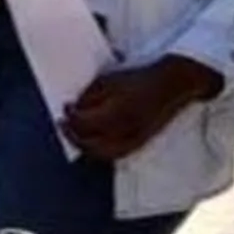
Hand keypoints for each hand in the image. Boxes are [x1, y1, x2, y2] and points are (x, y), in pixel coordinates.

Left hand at [60, 57, 222, 162]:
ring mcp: (134, 139)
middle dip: (72, 134)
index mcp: (116, 111)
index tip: (65, 108)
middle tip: (63, 124)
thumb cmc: (139, 79)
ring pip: (101, 153)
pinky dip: (99, 151)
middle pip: (90, 142)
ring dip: (84, 146)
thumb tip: (73, 109)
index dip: (70, 117)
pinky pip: (115, 154)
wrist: (170, 86)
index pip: (84, 123)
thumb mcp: (109, 81)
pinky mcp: (140, 143)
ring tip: (74, 134)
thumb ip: (89, 96)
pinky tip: (92, 143)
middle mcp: (125, 129)